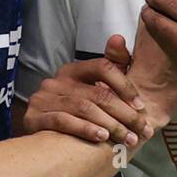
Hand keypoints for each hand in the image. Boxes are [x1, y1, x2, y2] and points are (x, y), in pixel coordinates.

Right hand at [18, 36, 152, 145]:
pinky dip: (85, 129)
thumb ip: (111, 65)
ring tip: (128, 139)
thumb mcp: (92, 86)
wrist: (37, 133)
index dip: (125, 85)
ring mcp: (44, 98)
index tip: (141, 105)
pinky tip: (101, 138)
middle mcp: (58, 81)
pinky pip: (63, 121)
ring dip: (111, 125)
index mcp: (74, 70)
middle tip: (142, 130)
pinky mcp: (34, 117)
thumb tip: (118, 38)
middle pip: (98, 93)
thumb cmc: (71, 109)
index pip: (103, 67)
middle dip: (125, 114)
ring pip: (84, 108)